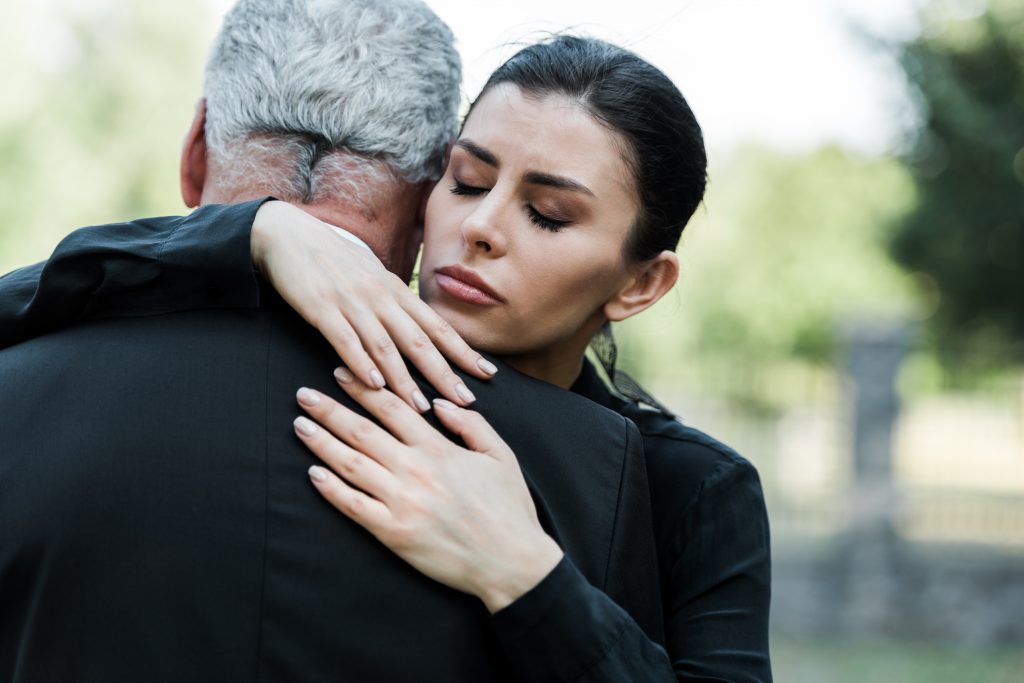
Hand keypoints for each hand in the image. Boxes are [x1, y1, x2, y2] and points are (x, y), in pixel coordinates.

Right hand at [252, 201, 496, 409]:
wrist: (287, 233)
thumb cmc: (333, 259)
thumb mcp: (372, 278)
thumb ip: (394, 304)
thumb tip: (419, 329)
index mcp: (396, 291)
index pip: (437, 326)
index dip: (463, 350)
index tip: (487, 373)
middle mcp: (380, 296)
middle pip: (419, 340)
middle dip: (444, 373)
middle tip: (465, 401)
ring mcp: (352, 301)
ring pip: (385, 345)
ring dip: (405, 379)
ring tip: (422, 407)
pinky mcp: (321, 307)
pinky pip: (345, 339)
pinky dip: (361, 364)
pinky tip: (373, 386)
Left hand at [293, 370, 563, 612]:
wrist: (511, 561)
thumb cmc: (509, 508)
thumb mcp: (501, 455)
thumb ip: (471, 424)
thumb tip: (438, 403)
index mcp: (440, 448)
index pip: (392, 408)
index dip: (363, 388)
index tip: (340, 373)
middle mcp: (415, 470)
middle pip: (362, 431)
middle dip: (329, 409)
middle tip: (303, 395)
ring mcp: (401, 502)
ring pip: (351, 464)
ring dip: (321, 442)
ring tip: (300, 425)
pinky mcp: (393, 533)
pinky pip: (353, 506)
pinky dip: (331, 488)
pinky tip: (313, 473)